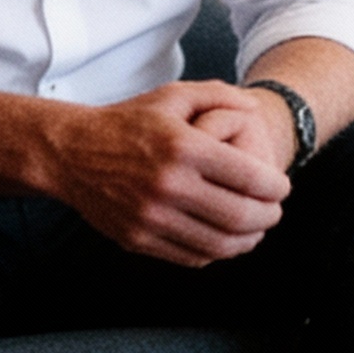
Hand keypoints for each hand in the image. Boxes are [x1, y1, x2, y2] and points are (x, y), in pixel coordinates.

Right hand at [44, 81, 291, 265]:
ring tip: (255, 230)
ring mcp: (151, 217)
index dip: (276, 187)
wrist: (72, 153)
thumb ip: (220, 96)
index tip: (282, 187)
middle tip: (275, 211)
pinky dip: (216, 252)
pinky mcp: (138, 240)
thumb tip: (255, 107)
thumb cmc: (128, 122)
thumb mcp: (174, 96)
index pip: (250, 178)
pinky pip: (190, 256)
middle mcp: (168, 186)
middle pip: (240, 216)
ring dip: (247, 240)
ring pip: (218, 244)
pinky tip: (224, 240)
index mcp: (183, 148)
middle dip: (268, 217)